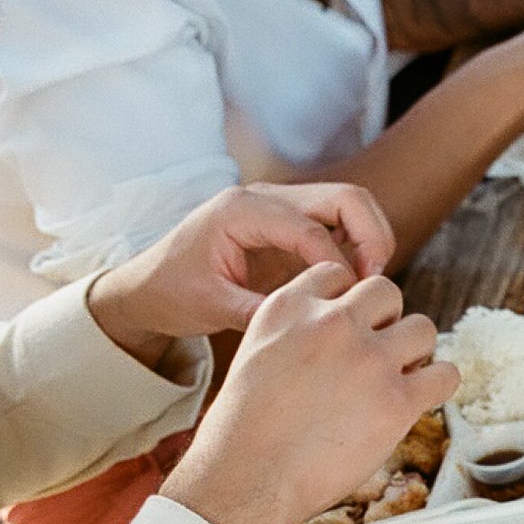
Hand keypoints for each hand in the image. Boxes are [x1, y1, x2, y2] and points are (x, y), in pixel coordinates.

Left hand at [86, 183, 393, 360]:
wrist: (147, 286)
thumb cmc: (171, 292)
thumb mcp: (211, 307)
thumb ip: (260, 312)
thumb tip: (312, 325)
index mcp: (242, 210)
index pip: (311, 229)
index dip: (340, 266)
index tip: (348, 302)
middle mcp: (266, 197)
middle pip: (345, 198)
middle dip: (372, 237)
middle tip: (376, 284)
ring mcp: (281, 206)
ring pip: (349, 205)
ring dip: (370, 239)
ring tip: (370, 284)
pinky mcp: (289, 223)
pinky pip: (338, 223)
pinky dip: (357, 246)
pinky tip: (353, 283)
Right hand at [160, 262, 456, 523]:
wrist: (245, 479)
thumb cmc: (243, 432)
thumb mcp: (254, 354)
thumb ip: (296, 331)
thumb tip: (337, 332)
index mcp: (290, 307)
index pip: (338, 275)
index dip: (348, 304)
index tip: (346, 330)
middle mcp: (332, 323)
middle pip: (387, 293)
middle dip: (385, 321)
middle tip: (374, 357)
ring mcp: (369, 359)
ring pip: (423, 328)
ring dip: (415, 352)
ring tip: (397, 380)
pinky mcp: (397, 400)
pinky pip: (445, 374)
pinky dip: (438, 385)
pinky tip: (420, 399)